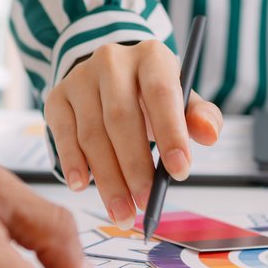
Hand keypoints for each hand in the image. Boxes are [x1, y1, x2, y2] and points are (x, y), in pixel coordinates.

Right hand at [45, 41, 223, 226]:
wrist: (110, 76)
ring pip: (92, 133)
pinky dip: (73, 163)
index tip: (180, 172)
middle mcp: (111, 61)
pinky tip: (82, 186)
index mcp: (150, 56)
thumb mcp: (181, 99)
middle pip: (121, 117)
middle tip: (146, 202)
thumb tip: (210, 134)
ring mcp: (80, 78)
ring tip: (122, 211)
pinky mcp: (57, 98)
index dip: (171, 134)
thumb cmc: (153, 95)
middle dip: (134, 166)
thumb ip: (200, 116)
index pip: (161, 93)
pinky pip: (62, 135)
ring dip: (107, 178)